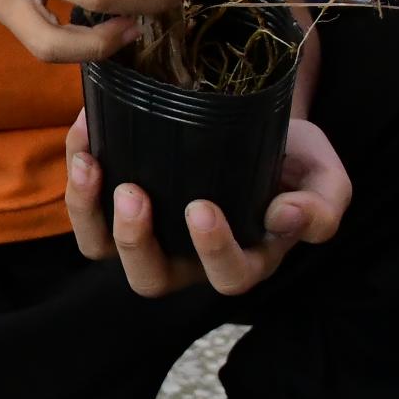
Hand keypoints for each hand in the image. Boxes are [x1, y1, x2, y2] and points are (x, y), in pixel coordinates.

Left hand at [64, 107, 349, 297]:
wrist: (256, 120)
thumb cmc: (292, 157)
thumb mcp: (322, 176)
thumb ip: (322, 205)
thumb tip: (290, 218)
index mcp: (244, 259)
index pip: (228, 276)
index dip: (213, 250)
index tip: (201, 207)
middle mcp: (189, 259)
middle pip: (151, 278)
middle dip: (135, 240)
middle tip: (133, 193)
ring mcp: (148, 233)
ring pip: (102, 249)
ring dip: (89, 212)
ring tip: (91, 167)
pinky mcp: (114, 202)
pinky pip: (83, 204)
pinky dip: (76, 170)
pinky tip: (84, 131)